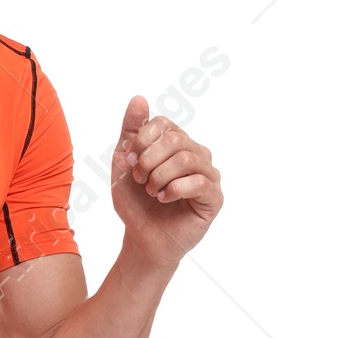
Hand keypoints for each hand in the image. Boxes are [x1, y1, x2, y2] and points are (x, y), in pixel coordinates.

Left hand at [111, 94, 222, 265]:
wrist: (142, 239)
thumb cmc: (136, 203)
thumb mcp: (124, 164)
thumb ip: (130, 132)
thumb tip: (139, 99)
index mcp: (177, 143)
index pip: (163, 124)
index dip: (141, 142)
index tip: (129, 162)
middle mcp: (197, 154)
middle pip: (176, 140)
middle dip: (149, 161)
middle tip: (139, 180)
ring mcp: (208, 175)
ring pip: (187, 159)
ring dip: (160, 177)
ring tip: (151, 192)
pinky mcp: (214, 198)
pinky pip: (199, 182)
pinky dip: (174, 190)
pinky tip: (164, 199)